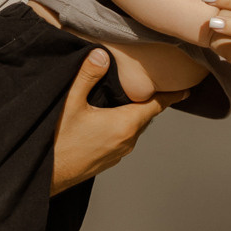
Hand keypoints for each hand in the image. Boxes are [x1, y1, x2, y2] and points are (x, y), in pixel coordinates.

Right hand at [52, 50, 174, 192]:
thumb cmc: (56, 141)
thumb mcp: (70, 102)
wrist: (44, 176)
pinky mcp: (107, 161)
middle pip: (145, 116)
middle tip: (153, 87)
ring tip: (129, 100)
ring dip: (134, 115)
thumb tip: (101, 54)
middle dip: (150, 102)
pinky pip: (122, 139)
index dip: (171, 96)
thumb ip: (87, 75)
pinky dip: (122, 127)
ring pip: (133, 129)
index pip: (155, 106)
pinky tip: (108, 120)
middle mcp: (127, 141)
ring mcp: (118, 154)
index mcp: (124, 125)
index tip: (186, 90)